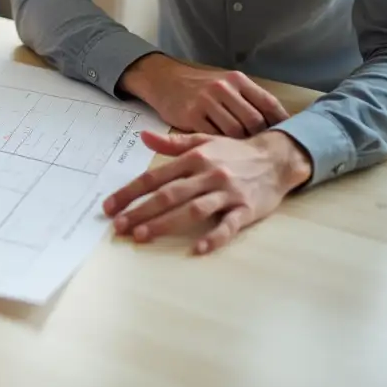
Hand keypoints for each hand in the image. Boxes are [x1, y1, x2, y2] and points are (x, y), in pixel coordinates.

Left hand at [104, 129, 312, 254]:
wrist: (277, 157)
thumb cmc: (234, 152)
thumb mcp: (203, 141)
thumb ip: (172, 143)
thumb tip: (143, 136)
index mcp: (193, 158)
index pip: (155, 177)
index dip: (130, 192)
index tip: (110, 206)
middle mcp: (208, 174)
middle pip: (169, 194)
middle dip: (141, 210)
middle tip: (119, 226)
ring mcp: (228, 192)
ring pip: (192, 209)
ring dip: (165, 223)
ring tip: (142, 235)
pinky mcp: (247, 209)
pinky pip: (228, 225)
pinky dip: (213, 238)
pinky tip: (197, 249)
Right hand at [119, 54, 289, 136]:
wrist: (163, 79)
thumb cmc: (199, 86)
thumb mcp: (225, 84)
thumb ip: (246, 100)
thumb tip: (276, 124)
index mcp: (237, 80)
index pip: (268, 103)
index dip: (281, 123)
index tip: (288, 137)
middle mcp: (224, 89)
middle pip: (254, 121)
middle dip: (261, 138)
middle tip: (264, 150)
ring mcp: (207, 102)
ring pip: (236, 132)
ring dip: (241, 146)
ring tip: (245, 155)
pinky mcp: (191, 116)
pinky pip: (214, 137)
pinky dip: (221, 147)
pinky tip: (223, 152)